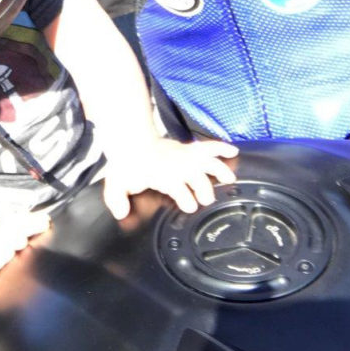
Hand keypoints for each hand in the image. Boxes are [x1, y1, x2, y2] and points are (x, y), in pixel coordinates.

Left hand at [102, 137, 237, 220]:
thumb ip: (117, 199)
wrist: (129, 137)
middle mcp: (177, 165)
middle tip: (206, 199)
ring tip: (229, 179)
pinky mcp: (186, 149)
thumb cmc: (126, 161)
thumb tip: (121, 213)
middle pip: (197, 177)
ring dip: (218, 169)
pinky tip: (232, 151)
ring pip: (206, 161)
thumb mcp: (117, 182)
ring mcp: (183, 156)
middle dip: (203, 188)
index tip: (189, 205)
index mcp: (164, 175)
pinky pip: (206, 147)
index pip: (179, 189)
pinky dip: (220, 148)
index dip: (186, 198)